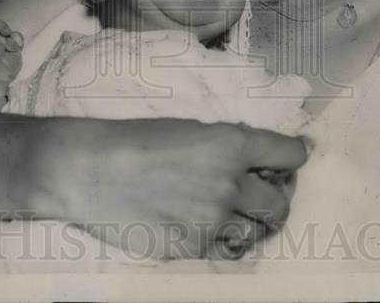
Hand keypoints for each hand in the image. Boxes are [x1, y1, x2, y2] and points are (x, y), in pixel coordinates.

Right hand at [15, 117, 307, 261]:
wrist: (86, 170)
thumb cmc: (132, 139)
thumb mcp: (189, 128)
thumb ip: (226, 146)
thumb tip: (253, 161)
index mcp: (231, 144)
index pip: (289, 154)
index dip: (292, 157)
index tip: (288, 161)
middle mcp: (229, 183)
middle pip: (279, 203)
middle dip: (275, 198)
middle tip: (261, 194)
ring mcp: (212, 220)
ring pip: (257, 232)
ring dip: (251, 224)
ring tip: (232, 215)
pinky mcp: (191, 249)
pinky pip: (225, 250)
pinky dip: (222, 241)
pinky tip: (206, 229)